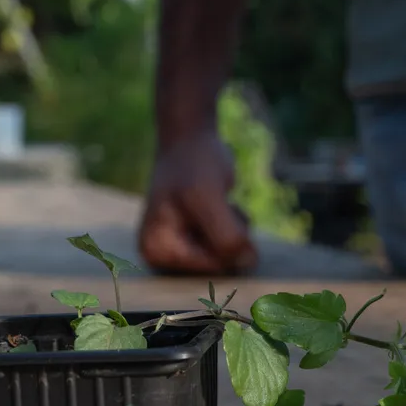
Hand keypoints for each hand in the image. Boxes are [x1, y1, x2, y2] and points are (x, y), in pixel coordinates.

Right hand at [138, 126, 257, 275]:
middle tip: (218, 204)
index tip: (217, 208)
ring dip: (234, 228)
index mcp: (156, 251)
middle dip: (230, 234)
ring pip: (229, 255)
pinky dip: (233, 226)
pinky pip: (230, 247)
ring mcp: (179, 252)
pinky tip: (220, 206)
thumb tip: (248, 263)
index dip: (229, 240)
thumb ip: (227, 236)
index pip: (212, 265)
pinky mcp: (195, 243)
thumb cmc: (194, 165)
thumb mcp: (208, 198)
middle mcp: (163, 258)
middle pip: (220, 263)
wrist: (190, 140)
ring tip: (218, 203)